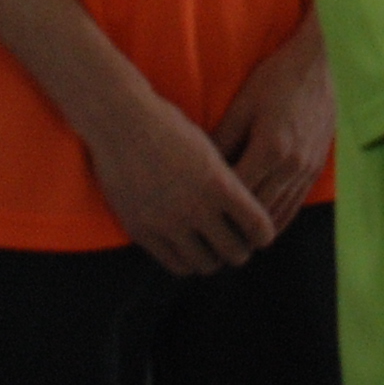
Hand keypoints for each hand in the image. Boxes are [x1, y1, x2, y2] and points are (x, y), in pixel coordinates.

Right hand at [85, 87, 273, 276]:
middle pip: (235, 253)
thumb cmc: (168, 126)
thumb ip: (225, 181)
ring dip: (213, 259)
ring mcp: (167, 223)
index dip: (263, 234)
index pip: (258, 227)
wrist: (120, 120)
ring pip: (205, 264)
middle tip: (237, 243)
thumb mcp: (207, 148)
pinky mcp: (142, 231)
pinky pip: (174, 264)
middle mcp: (195, 207)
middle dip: (241, 250)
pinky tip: (187, 249)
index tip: (260, 233)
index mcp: (218, 183)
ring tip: (211, 248)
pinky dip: (187, 261)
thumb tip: (245, 211)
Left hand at [212, 21, 333, 236]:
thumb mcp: (244, 104)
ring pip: (279, 214)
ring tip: (232, 241)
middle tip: (210, 240)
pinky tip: (260, 227)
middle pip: (258, 212)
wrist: (322, 64)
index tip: (197, 218)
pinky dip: (277, 220)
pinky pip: (295, 205)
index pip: (238, 193)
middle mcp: (292, 165)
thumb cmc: (278, 78)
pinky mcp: (316, 168)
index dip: (217, 210)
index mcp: (270, 148)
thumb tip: (201, 167)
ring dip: (256, 231)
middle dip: (234, 229)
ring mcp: (307, 169)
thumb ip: (223, 138)